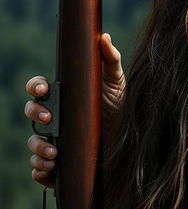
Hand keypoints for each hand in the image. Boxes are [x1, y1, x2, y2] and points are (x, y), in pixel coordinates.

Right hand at [25, 33, 124, 187]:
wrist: (134, 137)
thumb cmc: (121, 105)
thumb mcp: (117, 82)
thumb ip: (110, 59)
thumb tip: (103, 37)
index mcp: (65, 97)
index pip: (39, 89)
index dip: (35, 86)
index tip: (43, 89)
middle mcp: (57, 118)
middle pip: (32, 113)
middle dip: (35, 115)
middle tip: (50, 119)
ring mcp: (57, 139)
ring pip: (34, 143)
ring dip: (38, 149)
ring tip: (54, 154)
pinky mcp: (63, 162)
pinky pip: (40, 169)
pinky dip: (40, 170)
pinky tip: (51, 171)